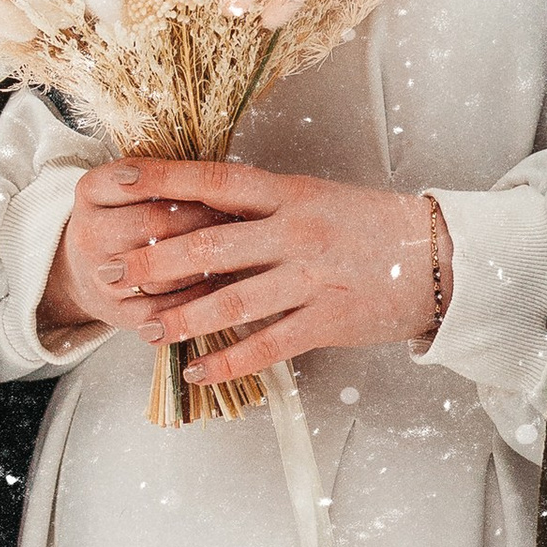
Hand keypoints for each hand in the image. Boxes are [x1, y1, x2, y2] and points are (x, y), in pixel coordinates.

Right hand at [38, 166, 234, 348]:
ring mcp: (100, 276)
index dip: (185, 181)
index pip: (142, 177)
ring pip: (163, 271)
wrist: (87, 271)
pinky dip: (196, 301)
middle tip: (240, 217)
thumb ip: (166, 176)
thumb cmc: (127, 219)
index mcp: (91, 190)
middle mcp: (88, 232)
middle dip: (204, 220)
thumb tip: (223, 179)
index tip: (218, 183)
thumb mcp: (132, 187)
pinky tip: (220, 288)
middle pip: (155, 222)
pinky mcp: (117, 313)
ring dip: (205, 264)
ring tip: (238, 252)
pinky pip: (164, 310)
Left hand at [82, 159, 441, 390]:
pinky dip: (227, 362)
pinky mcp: (326, 321)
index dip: (163, 179)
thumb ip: (262, 208)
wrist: (437, 256)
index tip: (118, 177)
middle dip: (153, 261)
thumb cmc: (369, 224)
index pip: (214, 181)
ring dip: (182, 319)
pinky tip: (196, 370)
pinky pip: (266, 346)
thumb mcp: (314, 197)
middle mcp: (295, 232)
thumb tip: (197, 210)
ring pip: (231, 302)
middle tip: (110, 270)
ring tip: (145, 329)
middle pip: (210, 246)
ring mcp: (310, 279)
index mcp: (289, 193)